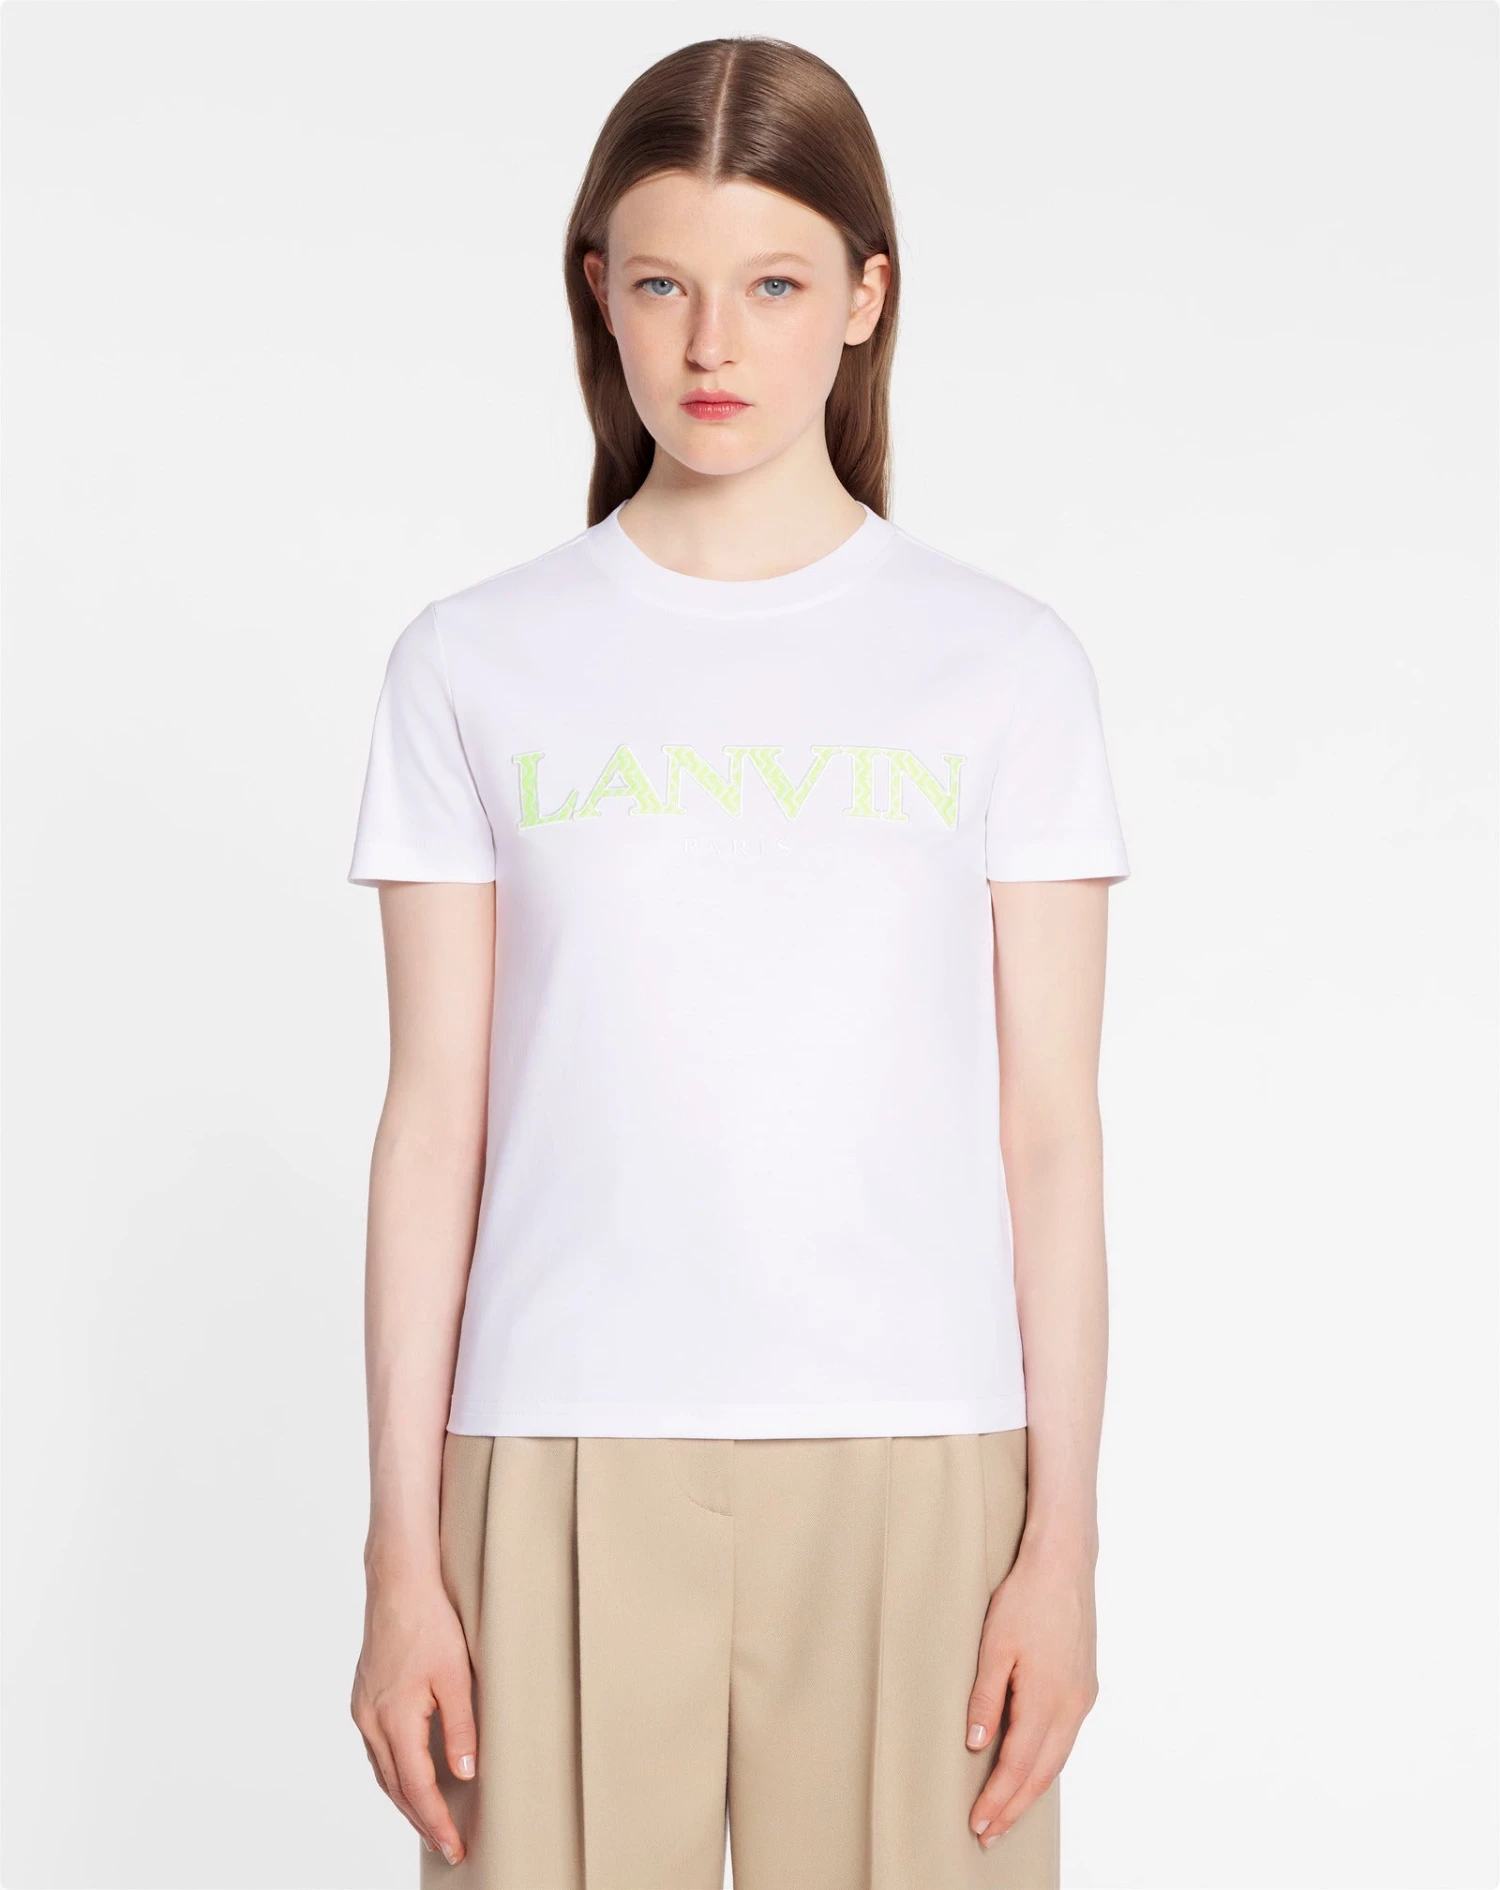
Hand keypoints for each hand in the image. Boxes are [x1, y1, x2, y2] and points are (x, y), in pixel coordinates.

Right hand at [350, 1567, 476, 1864]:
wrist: (398, 1582)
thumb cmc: (430, 1620)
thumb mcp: (457, 1674)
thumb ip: (462, 1726)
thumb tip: (465, 1774)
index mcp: (394, 1717)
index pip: (416, 1786)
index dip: (436, 1821)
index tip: (454, 1846)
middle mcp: (371, 1719)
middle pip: (395, 1787)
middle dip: (421, 1820)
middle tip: (446, 1847)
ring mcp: (363, 1709)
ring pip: (382, 1771)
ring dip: (405, 1800)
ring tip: (430, 1822)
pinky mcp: (363, 1697)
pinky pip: (377, 1749)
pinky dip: (394, 1772)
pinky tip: (408, 1776)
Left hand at [964, 1536, 1098, 1847]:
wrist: (1064, 1564)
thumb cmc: (1026, 1598)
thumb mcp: (994, 1645)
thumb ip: (985, 1698)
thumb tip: (975, 1745)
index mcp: (1046, 1698)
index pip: (1018, 1765)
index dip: (997, 1799)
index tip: (978, 1823)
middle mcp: (1070, 1706)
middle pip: (1041, 1773)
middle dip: (1014, 1807)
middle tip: (988, 1834)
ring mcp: (1082, 1697)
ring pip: (1056, 1760)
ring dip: (1031, 1790)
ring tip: (1007, 1811)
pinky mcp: (1085, 1686)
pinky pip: (1065, 1739)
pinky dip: (1046, 1763)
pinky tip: (1032, 1768)